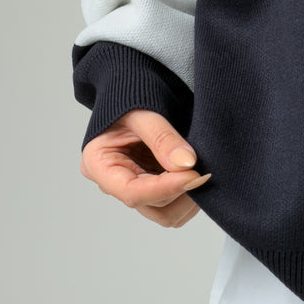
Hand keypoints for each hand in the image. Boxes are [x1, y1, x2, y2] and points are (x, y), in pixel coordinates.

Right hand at [80, 109, 211, 226]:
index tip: (193, 175)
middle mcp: (114, 183)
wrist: (134, 90)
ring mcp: (135, 188)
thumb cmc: (129, 99)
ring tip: (201, 171)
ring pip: (166, 213)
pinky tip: (195, 173)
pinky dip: (190, 196)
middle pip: (152, 207)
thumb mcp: (142, 112)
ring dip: (187, 198)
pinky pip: (175, 206)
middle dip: (180, 193)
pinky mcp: (153, 188)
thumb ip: (161, 137)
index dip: (165, 188)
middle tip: (204, 171)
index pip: (132, 192)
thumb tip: (186, 163)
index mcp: (99, 165)